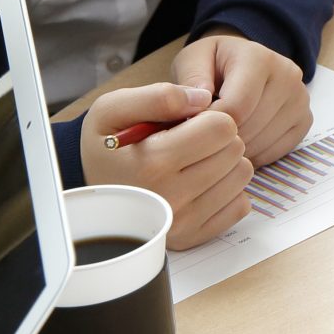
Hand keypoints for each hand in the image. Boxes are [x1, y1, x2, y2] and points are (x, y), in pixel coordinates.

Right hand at [79, 82, 255, 249]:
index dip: (209, 118)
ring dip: (224, 163)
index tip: (189, 124)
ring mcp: (183, 222)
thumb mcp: (113, 109)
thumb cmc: (106, 149)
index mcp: (153, 163)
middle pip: (235, 149)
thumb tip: (203, 98)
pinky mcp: (193, 237)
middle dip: (218, 139)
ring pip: (243, 175)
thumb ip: (159, 96)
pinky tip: (199, 185)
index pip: (222, 127)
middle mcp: (171, 198)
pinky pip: (240, 204)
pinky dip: (226, 191)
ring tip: (193, 163)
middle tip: (190, 144)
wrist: (90, 196)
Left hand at [171, 32, 312, 165]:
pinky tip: (239, 144)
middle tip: (202, 138)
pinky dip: (255, 155)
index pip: (236, 108)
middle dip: (221, 139)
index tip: (191, 128)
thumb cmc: (213, 63)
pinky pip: (278, 151)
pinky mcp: (305, 119)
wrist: (241, 61)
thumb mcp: (192, 59)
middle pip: (251, 127)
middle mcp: (288, 76)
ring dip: (237, 150)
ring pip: (264, 142)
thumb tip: (200, 103)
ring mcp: (300, 99)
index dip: (208, 126)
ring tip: (218, 140)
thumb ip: (191, 78)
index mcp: (260, 59)